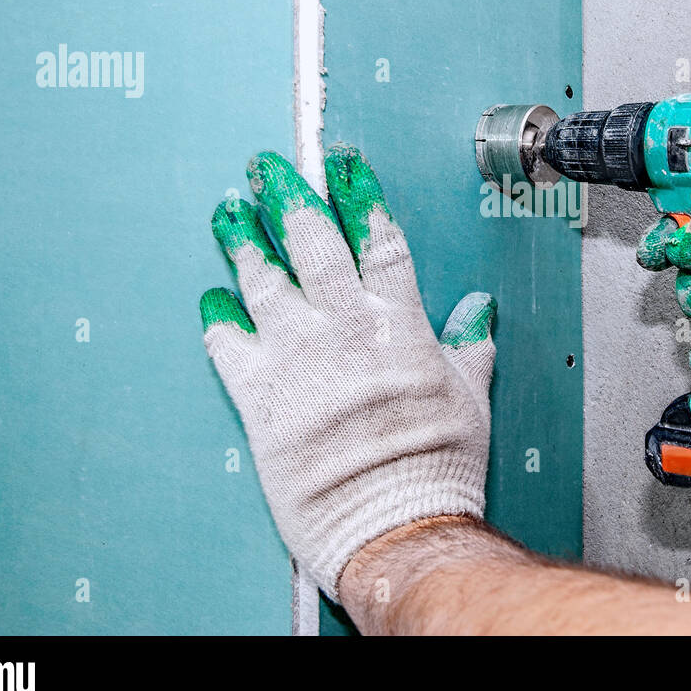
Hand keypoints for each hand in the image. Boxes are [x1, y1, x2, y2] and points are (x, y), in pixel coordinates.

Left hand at [199, 145, 494, 599]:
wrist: (393, 524)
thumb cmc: (436, 467)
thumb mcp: (470, 399)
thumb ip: (470, 346)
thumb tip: (478, 310)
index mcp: (397, 324)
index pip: (375, 238)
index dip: (358, 195)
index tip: (342, 166)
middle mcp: (342, 329)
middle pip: (311, 242)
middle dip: (287, 197)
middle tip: (267, 170)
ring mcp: (295, 359)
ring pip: (262, 280)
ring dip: (243, 241)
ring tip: (228, 213)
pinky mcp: (258, 397)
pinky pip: (226, 343)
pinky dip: (217, 316)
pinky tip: (212, 298)